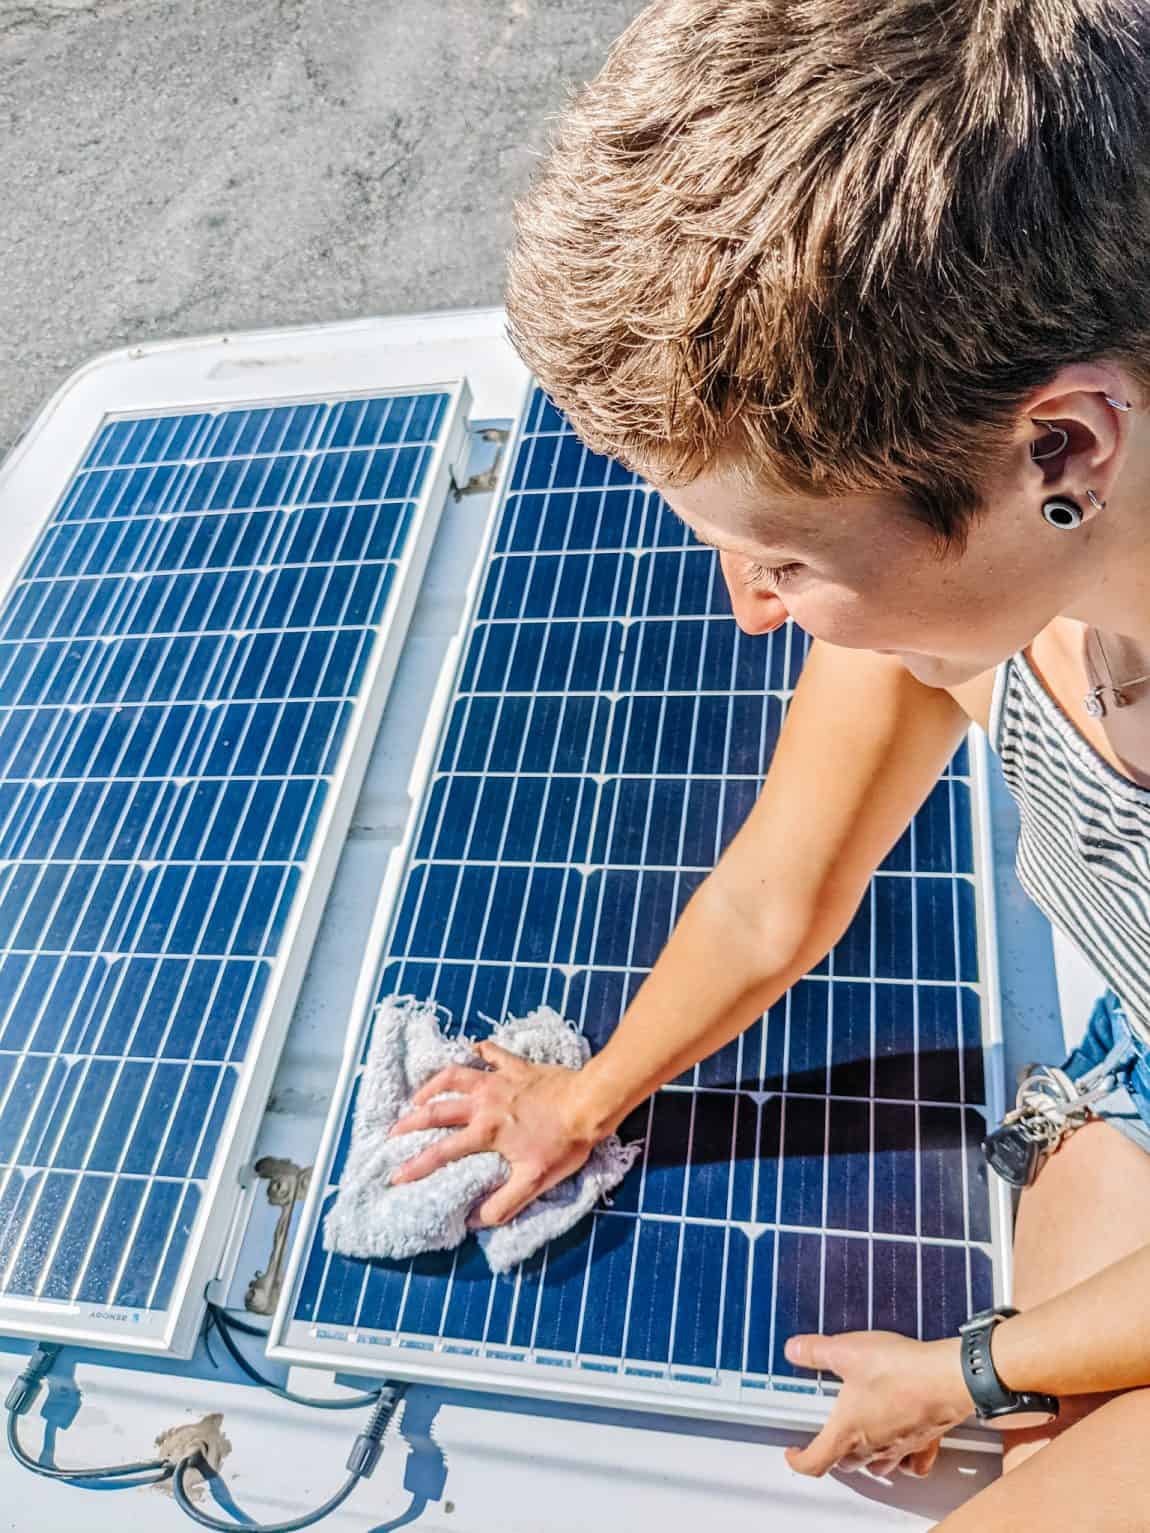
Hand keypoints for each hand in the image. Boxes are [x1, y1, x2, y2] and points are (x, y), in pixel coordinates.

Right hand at [386, 1042, 604, 1226]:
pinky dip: (479, 1051)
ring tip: (419, 1095)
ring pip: (455, 1076)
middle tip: (393, 1132)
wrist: (590, 1103)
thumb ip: (504, 1204)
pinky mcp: (516, 1066)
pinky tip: (473, 1051)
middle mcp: (484, 1103)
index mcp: (486, 1132)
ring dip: (432, 1084)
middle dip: (410, 1122)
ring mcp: (498, 1080)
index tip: (395, 1176)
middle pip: (437, 1110)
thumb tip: (476, 1219)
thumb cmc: (564, 1143)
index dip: (416, 1166)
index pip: (442, 1152)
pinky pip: (491, 1053)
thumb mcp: (536, 1182)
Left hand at [783, 1331, 971, 1478]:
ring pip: (877, 1466)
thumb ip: (816, 1351)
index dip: (799, 1460)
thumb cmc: (900, 1370)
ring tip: (860, 1442)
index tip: (793, 1453)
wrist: (946, 1377)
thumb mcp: (846, 1351)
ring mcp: (901, 1447)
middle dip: (832, 1453)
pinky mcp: (925, 1441)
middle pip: (846, 1463)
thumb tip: (794, 1350)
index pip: (816, 1461)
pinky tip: (904, 1449)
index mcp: (848, 1430)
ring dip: (865, 1458)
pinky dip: (905, 1461)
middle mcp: (874, 1445)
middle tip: (826, 1437)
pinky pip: (913, 1464)